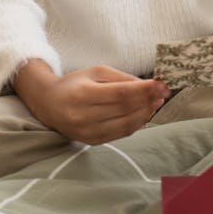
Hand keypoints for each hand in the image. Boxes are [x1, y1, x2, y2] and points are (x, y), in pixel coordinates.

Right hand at [13, 60, 170, 144]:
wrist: (48, 103)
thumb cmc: (75, 83)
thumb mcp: (96, 72)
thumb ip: (122, 78)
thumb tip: (149, 86)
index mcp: (83, 94)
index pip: (121, 94)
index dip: (144, 90)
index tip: (161, 85)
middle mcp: (83, 116)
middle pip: (125, 109)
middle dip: (148, 101)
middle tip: (164, 93)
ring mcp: (87, 132)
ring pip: (125, 125)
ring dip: (145, 114)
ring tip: (156, 103)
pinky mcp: (91, 141)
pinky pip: (119, 134)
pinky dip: (135, 124)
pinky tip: (144, 114)